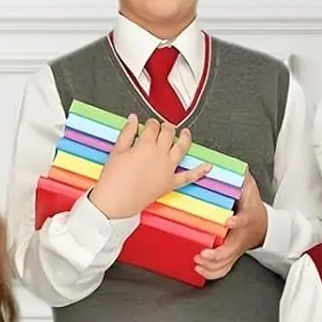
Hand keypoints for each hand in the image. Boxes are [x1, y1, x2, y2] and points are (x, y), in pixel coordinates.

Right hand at [88, 115, 210, 219]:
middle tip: (163, 127)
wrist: (115, 202)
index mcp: (146, 145)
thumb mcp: (117, 151)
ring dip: (185, 138)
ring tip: (186, 133)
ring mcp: (167, 168)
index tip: (148, 124)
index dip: (151, 122)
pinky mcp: (170, 183)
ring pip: (182, 148)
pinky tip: (208, 166)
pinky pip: (188, 176)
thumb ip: (127, 132)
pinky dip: (200, 171)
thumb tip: (132, 118)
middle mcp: (160, 154)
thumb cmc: (113, 179)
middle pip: (168, 133)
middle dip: (166, 127)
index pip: (153, 126)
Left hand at [194, 172, 267, 280]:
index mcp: (247, 219)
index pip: (243, 221)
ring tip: (198, 261)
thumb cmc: (252, 208)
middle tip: (203, 253)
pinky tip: (199, 269)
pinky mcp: (231, 256)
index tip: (228, 221)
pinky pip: (223, 270)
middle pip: (231, 251)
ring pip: (226, 263)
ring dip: (211, 266)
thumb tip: (235, 168)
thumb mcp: (250, 190)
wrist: (263, 226)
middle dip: (217, 254)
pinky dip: (211, 273)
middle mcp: (241, 237)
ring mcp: (236, 249)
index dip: (237, 222)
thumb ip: (242, 179)